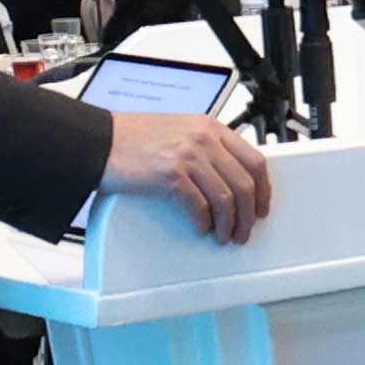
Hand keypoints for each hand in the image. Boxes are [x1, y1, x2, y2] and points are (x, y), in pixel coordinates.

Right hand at [99, 105, 270, 240]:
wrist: (99, 141)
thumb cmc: (133, 138)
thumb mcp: (180, 131)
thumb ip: (207, 148)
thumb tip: (228, 178)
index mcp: (210, 128)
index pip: (254, 161)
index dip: (264, 189)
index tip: (262, 206)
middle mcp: (204, 140)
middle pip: (244, 184)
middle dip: (249, 214)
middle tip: (244, 230)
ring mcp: (188, 157)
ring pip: (226, 198)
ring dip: (228, 224)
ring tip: (224, 236)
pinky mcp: (170, 176)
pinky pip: (199, 206)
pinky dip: (203, 222)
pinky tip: (201, 228)